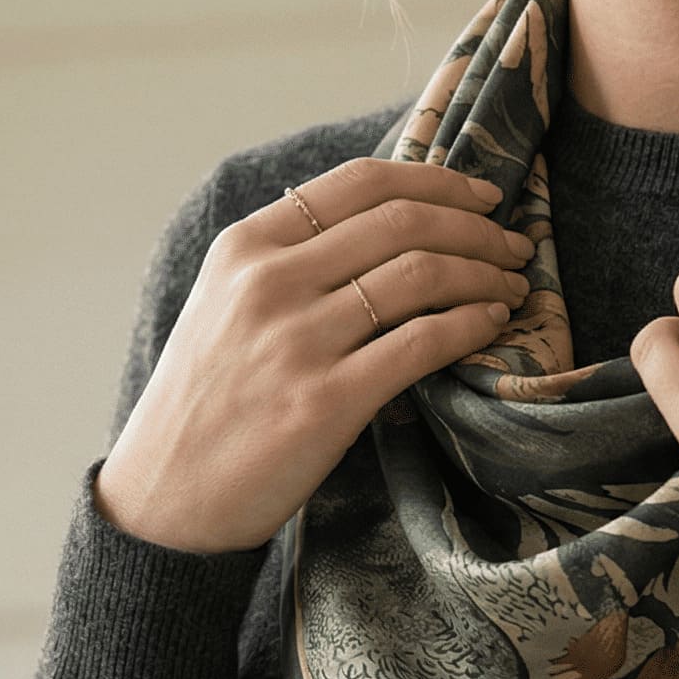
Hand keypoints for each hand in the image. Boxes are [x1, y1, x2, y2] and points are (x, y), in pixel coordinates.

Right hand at [97, 158, 534, 551]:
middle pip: (402, 221)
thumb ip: (288, 262)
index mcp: (245, 247)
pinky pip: (420, 344)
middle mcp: (268, 283)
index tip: (482, 195)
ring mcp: (296, 342)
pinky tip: (490, 326)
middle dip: (476, 227)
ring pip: (420, 275)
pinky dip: (469, 326)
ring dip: (484, 274)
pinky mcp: (324, 402)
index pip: (361, 182)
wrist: (165, 497)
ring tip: (512, 287)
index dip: (438, 180)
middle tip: (513, 245)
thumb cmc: (206, 405)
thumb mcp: (224, 307)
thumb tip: (385, 227)